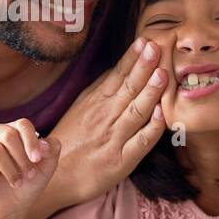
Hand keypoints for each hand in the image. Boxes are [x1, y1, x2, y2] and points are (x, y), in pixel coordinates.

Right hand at [0, 119, 59, 218]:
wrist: (12, 206)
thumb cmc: (29, 183)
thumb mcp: (47, 168)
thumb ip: (52, 150)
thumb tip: (43, 142)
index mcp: (15, 129)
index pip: (23, 124)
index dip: (31, 141)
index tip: (37, 160)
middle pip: (8, 135)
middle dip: (21, 159)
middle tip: (28, 175)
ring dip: (10, 170)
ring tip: (16, 182)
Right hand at [47, 38, 168, 207]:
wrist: (55, 177)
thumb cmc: (70, 142)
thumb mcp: (79, 109)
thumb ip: (99, 90)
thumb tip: (119, 68)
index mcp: (95, 103)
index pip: (117, 76)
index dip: (131, 58)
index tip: (144, 41)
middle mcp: (104, 117)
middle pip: (128, 89)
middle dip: (143, 67)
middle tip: (156, 46)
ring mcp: (113, 139)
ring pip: (135, 112)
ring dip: (150, 92)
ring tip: (162, 74)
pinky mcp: (120, 162)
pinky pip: (139, 143)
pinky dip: (150, 128)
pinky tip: (160, 115)